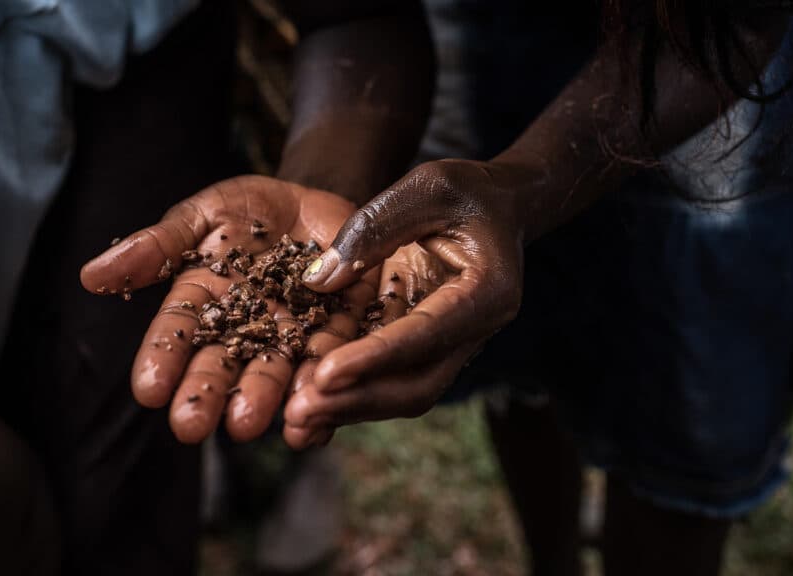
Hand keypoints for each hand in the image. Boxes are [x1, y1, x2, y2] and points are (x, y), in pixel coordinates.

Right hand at [80, 175, 377, 443]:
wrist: (316, 202)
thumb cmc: (247, 211)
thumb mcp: (200, 215)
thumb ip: (157, 247)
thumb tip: (90, 277)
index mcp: (203, 301)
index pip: (178, 333)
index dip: (163, 360)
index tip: (148, 391)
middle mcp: (245, 327)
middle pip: (223, 363)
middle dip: (207, 394)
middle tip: (191, 428)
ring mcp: (293, 332)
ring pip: (276, 369)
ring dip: (262, 398)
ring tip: (248, 425)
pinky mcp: (341, 329)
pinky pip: (333, 361)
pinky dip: (324, 390)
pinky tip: (314, 417)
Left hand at [283, 159, 528, 447]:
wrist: (497, 205)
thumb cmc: (464, 190)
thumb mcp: (424, 188)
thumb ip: (373, 229)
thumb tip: (318, 281)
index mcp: (486, 290)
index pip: (426, 334)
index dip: (375, 358)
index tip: (325, 374)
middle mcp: (476, 330)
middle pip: (419, 384)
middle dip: (358, 401)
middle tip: (301, 413)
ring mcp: (454, 344)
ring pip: (405, 393)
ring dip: (351, 409)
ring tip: (296, 423)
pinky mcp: (429, 347)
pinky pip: (393, 380)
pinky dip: (354, 394)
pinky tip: (310, 406)